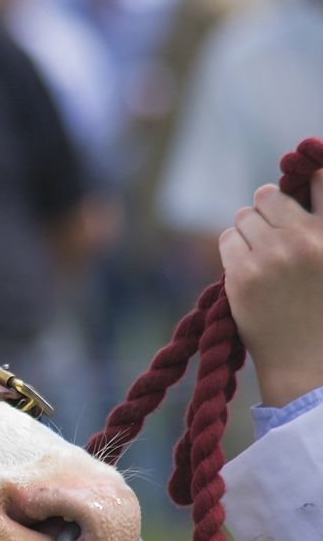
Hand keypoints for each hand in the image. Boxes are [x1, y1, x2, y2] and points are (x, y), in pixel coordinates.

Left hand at [220, 171, 322, 407]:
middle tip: (272, 231)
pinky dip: (234, 249)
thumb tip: (302, 188)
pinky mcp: (242, 275)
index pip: (320, 178)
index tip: (298, 190)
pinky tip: (246, 268)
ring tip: (261, 254)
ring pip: (243, 216)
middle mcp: (306, 239)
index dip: (305, 179)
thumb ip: (320, 229)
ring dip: (249, 230)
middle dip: (267, 209)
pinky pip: (227, 239)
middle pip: (268, 195)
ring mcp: (272, 256)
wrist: (308, 363)